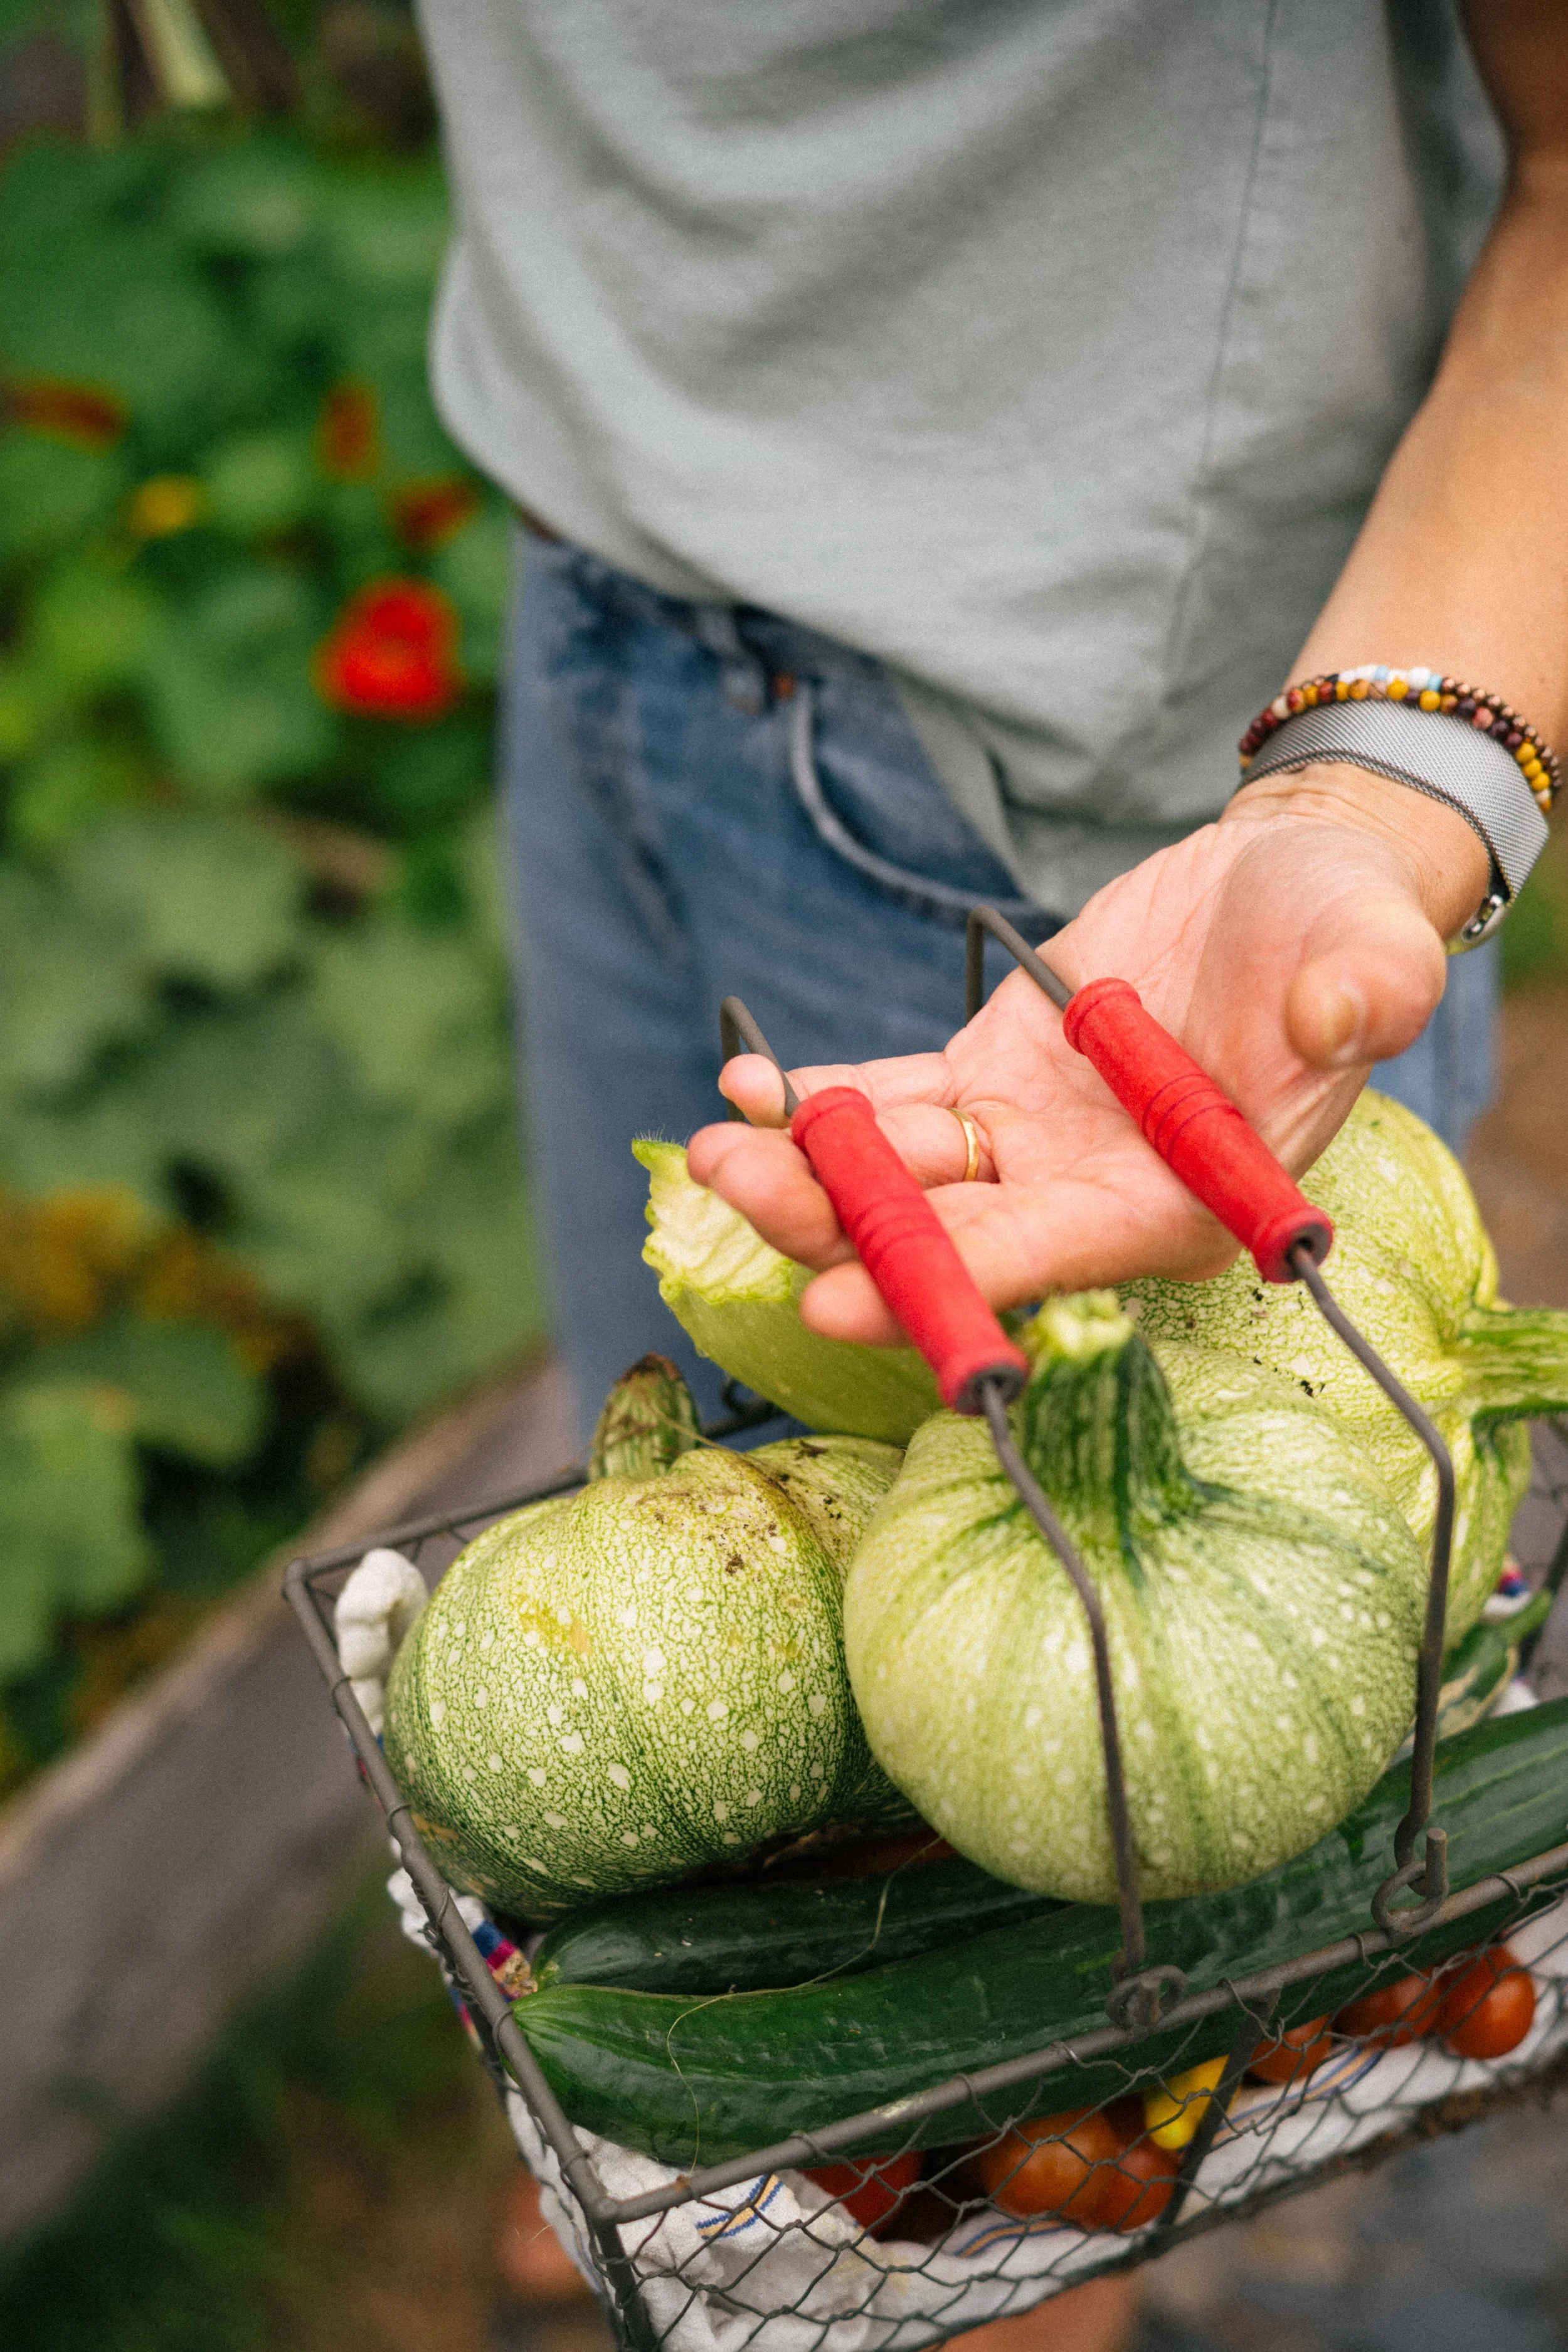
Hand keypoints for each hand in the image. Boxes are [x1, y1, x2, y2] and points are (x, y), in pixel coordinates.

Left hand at [686, 770, 1485, 1345]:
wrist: (1286, 894)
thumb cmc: (1341, 936)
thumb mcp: (1368, 950)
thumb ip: (1365, 990)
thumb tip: (1347, 1012)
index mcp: (1174, 1205)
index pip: (1049, 1256)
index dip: (951, 1279)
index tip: (842, 1299)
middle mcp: (1084, 1195)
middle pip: (946, 1231)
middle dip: (841, 1226)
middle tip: (738, 1195)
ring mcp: (1024, 1142)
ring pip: (899, 1173)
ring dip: (803, 1170)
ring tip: (714, 1150)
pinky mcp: (985, 1077)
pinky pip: (887, 1100)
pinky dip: (818, 1099)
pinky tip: (749, 1089)